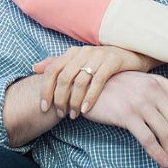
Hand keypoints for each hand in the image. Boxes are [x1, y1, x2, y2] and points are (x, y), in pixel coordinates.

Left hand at [33, 46, 157, 117]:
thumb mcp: (80, 62)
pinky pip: (97, 81)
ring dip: (74, 101)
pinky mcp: (112, 62)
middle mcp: (83, 52)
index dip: (45, 89)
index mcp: (73, 52)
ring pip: (79, 81)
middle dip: (59, 99)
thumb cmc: (104, 63)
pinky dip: (89, 97)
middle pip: (63, 77)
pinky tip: (86, 110)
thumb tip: (34, 68)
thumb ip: (58, 64)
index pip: (52, 70)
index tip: (44, 107)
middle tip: (60, 114)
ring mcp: (98, 56)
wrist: (133, 54)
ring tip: (73, 115)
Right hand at [83, 71, 167, 167]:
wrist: (83, 84)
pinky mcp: (127, 114)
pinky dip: (157, 153)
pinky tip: (164, 164)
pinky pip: (148, 138)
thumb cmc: (112, 86)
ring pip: (166, 132)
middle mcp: (154, 90)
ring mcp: (141, 102)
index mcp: (159, 82)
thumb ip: (156, 94)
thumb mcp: (137, 83)